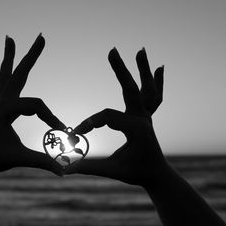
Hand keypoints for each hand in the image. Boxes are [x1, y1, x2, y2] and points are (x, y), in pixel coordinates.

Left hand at [0, 34, 64, 175]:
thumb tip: (64, 171)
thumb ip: (42, 162)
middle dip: (32, 55)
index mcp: (5, 108)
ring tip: (8, 38)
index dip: (52, 119)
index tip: (62, 133)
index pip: (37, 106)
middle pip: (20, 73)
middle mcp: (0, 101)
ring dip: (9, 57)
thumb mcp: (18, 159)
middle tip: (41, 36)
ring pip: (5, 76)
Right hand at [65, 48, 164, 185]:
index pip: (108, 117)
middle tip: (112, 50)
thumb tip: (64, 169)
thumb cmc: (136, 173)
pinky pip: (153, 97)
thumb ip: (88, 167)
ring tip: (141, 50)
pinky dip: (156, 82)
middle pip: (130, 90)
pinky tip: (160, 68)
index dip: (90, 123)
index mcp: (136, 129)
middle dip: (121, 70)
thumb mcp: (112, 170)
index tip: (76, 133)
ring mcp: (147, 116)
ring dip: (143, 70)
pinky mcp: (146, 117)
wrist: (157, 175)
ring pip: (146, 89)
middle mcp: (144, 119)